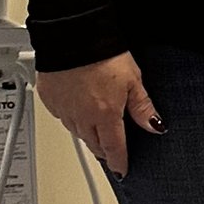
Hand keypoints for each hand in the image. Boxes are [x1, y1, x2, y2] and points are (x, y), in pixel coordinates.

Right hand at [37, 50, 160, 177]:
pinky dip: (71, 117)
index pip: (114, 148)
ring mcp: (64, 109)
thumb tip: (154, 126)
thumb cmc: (103, 53)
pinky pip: (62, 116)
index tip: (122, 170)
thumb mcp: (133, 79)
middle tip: (111, 149)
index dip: (119, 162)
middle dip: (104, 149)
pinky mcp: (49, 99)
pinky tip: (77, 107)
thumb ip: (142, 107)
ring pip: (77, 132)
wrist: (72, 34)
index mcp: (105, 115)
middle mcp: (82, 117)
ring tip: (95, 127)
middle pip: (94, 144)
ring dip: (88, 134)